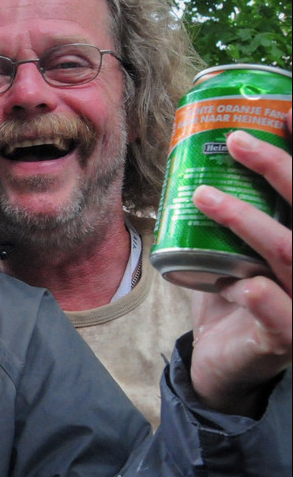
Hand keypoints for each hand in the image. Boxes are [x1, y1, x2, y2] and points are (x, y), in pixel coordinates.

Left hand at [188, 116, 291, 415]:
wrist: (222, 364)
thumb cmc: (233, 298)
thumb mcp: (230, 248)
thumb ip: (224, 212)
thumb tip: (193, 154)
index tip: (285, 111)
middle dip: (281, 168)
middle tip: (235, 139)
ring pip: (291, 253)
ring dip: (248, 220)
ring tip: (205, 196)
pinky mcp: (286, 338)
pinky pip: (279, 311)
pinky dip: (258, 293)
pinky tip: (236, 284)